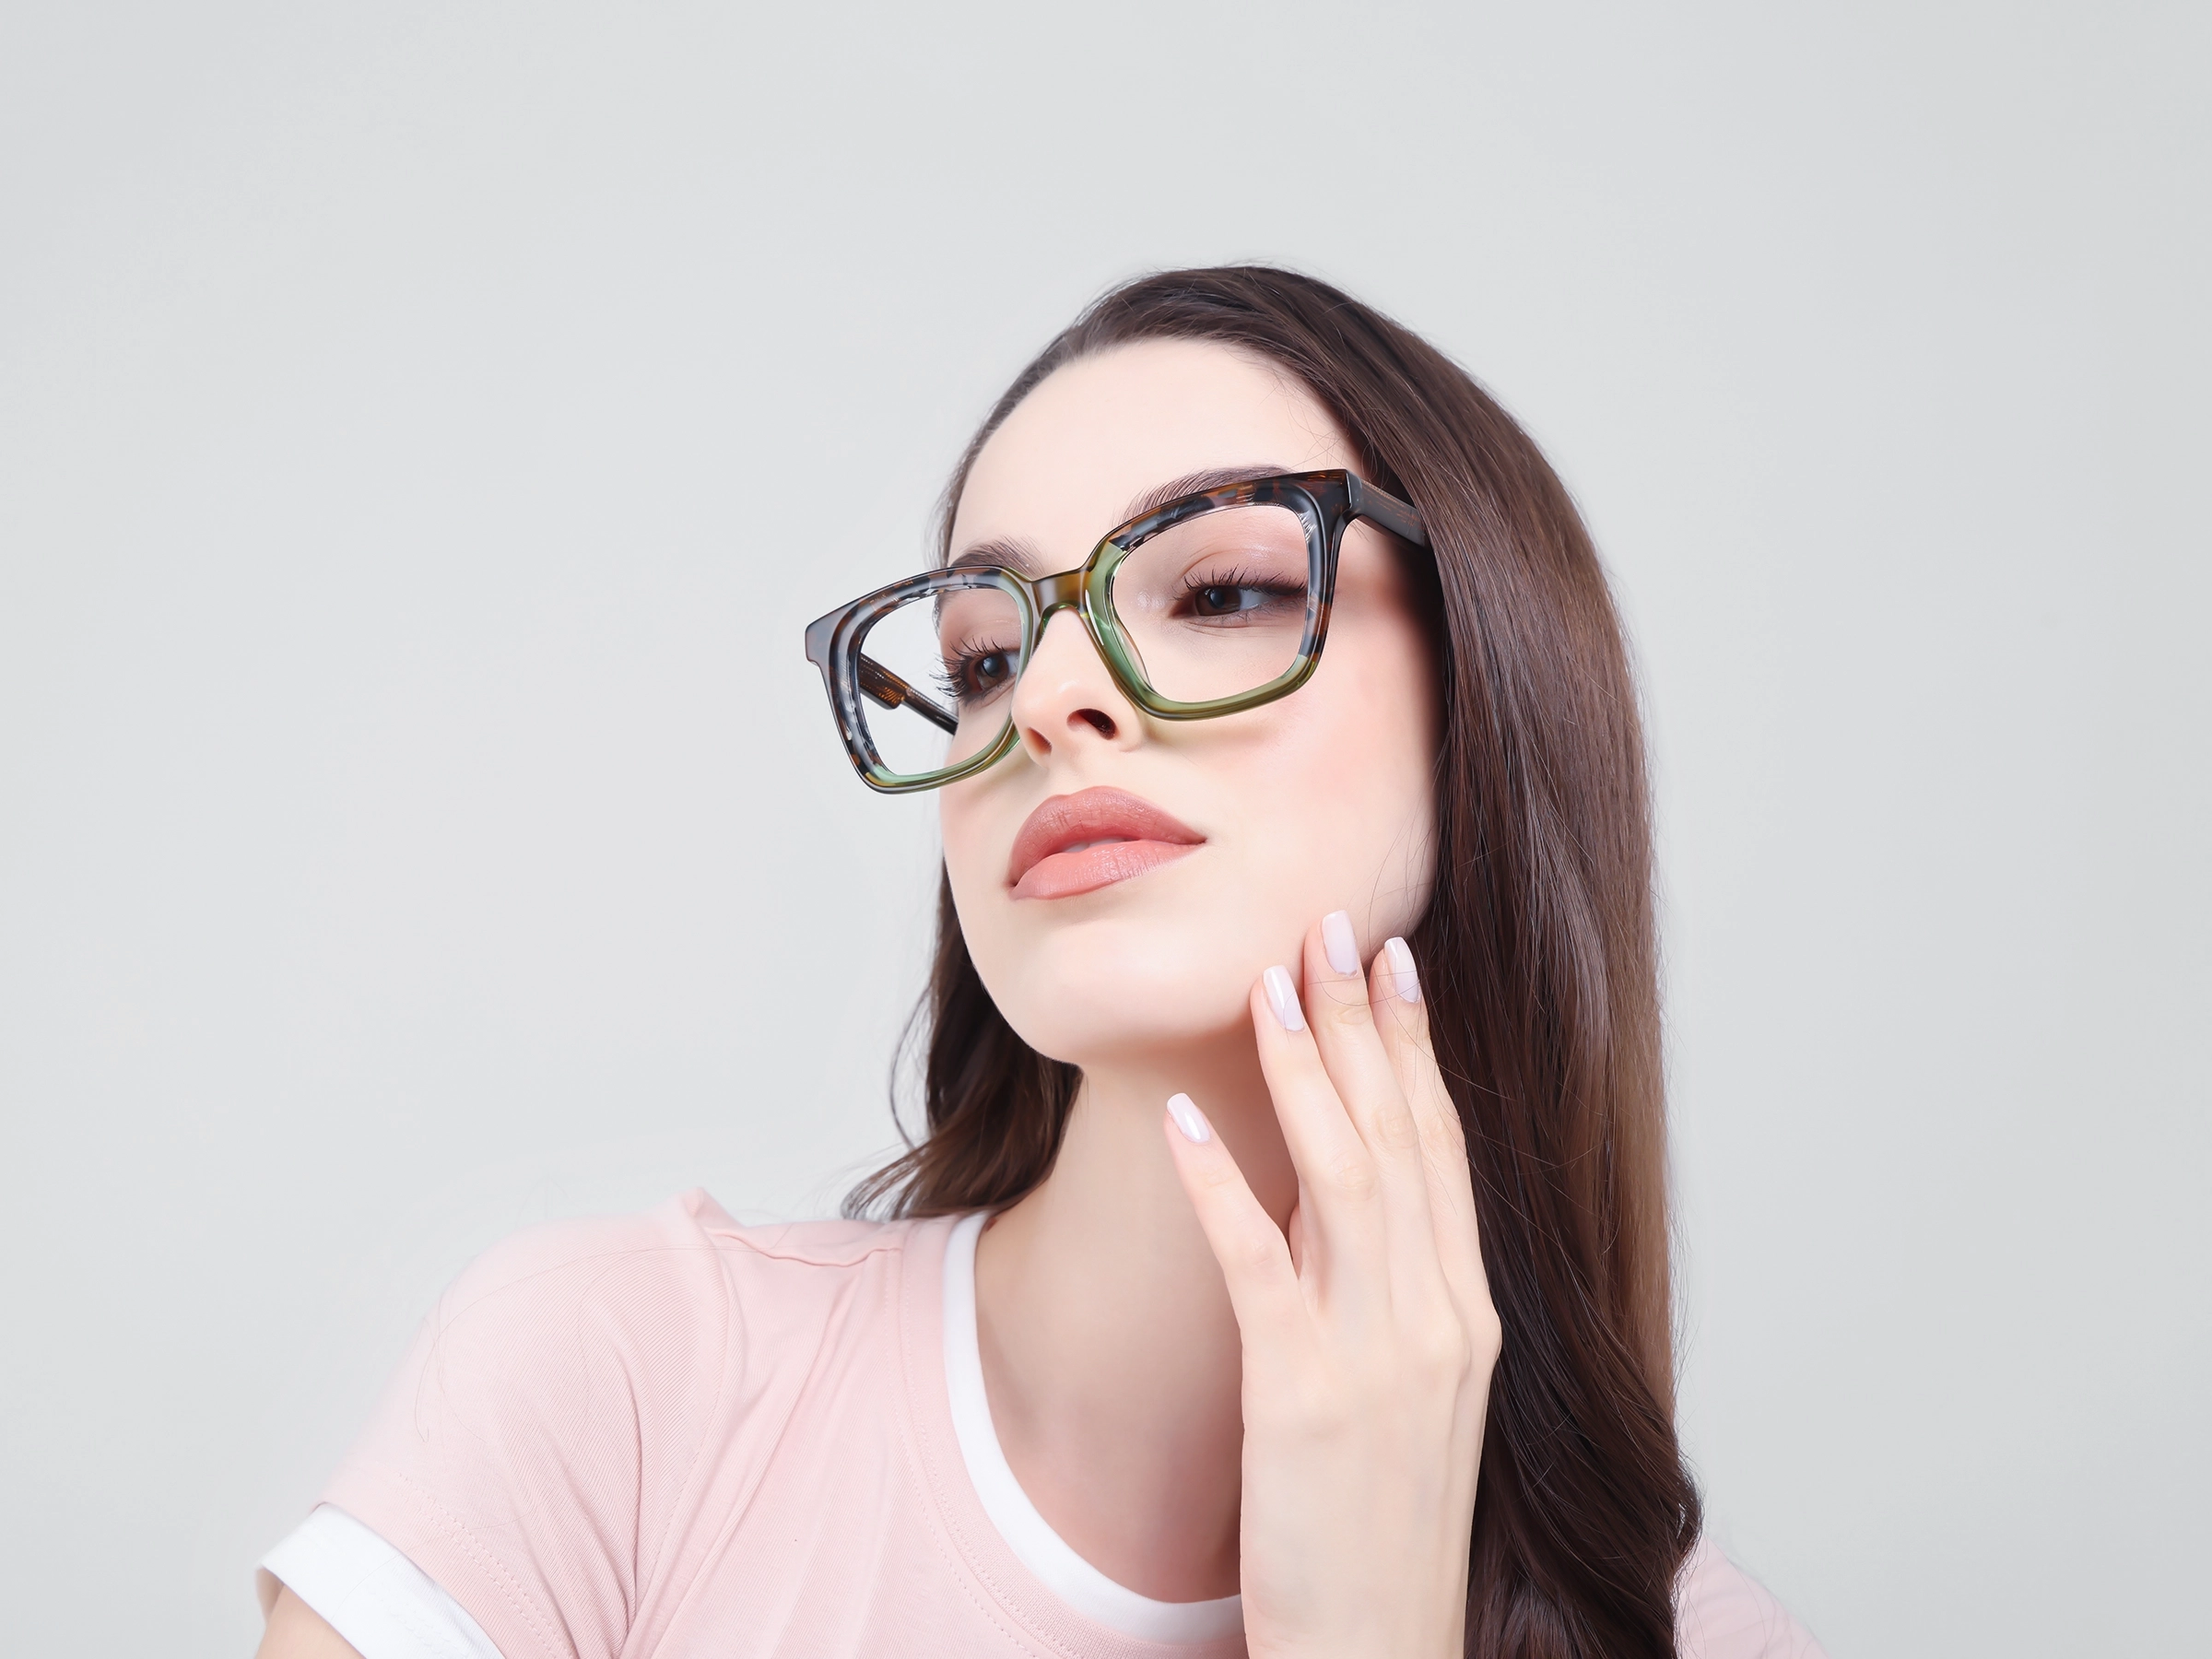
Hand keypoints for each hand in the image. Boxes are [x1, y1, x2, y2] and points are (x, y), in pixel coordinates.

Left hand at [1163, 911, 1498, 1658]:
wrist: (1383, 1644)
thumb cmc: (1384, 1521)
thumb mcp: (1410, 1390)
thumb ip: (1387, 1288)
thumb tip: (1338, 1192)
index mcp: (1467, 1310)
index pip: (1445, 1147)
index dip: (1416, 1047)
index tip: (1394, 960)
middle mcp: (1438, 1316)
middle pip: (1402, 1137)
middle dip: (1363, 1024)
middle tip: (1330, 923)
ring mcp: (1378, 1354)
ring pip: (1347, 1178)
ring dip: (1305, 1073)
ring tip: (1268, 984)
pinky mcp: (1301, 1395)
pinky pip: (1258, 1267)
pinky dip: (1222, 1184)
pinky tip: (1183, 1121)